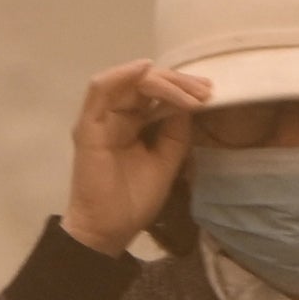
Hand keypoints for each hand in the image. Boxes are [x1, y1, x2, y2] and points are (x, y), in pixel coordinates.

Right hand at [64, 61, 210, 252]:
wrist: (109, 229)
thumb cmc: (135, 199)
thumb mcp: (167, 160)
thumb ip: (176, 131)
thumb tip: (189, 102)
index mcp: (134, 122)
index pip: (157, 93)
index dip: (183, 88)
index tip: (209, 92)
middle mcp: (117, 115)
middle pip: (145, 83)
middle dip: (178, 82)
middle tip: (204, 89)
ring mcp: (101, 118)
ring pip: (128, 82)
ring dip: (159, 79)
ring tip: (186, 88)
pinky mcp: (88, 125)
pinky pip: (100, 91)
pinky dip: (122, 76)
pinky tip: (145, 70)